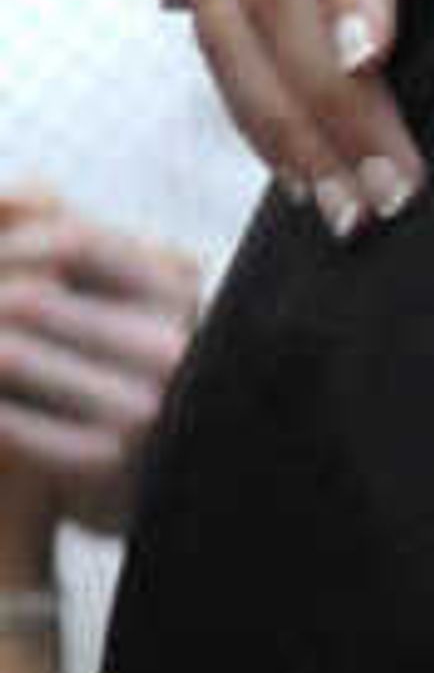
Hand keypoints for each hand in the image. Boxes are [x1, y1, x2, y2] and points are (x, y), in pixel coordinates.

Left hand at [0, 197, 203, 527]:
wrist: (144, 479)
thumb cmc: (108, 365)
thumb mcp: (103, 287)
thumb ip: (57, 228)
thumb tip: (18, 193)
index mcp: (177, 288)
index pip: (70, 241)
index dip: (2, 243)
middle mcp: (172, 347)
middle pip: (31, 297)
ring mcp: (144, 410)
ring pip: (10, 352)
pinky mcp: (106, 464)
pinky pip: (6, 420)